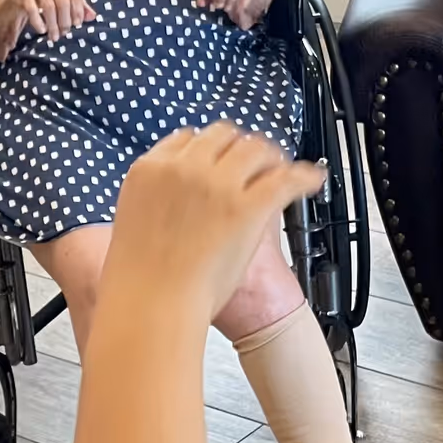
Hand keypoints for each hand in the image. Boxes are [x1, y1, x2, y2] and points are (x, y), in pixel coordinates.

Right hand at [8, 0, 95, 40]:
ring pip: (49, 7)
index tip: (77, 24)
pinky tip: (42, 30)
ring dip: (53, 25)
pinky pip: (33, 9)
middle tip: (65, 33)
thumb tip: (93, 16)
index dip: (78, 10)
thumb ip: (78, 5)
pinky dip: (38, 22)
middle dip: (65, 20)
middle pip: (63, 1)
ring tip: (54, 37)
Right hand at [103, 124, 321, 326]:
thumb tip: (170, 196)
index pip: (186, 139)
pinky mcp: (246, 206)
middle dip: (239, 147)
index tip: (218, 158)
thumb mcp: (131, 223)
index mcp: (150, 170)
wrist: (153, 306)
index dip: (207, 149)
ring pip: (253, 149)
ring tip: (279, 168)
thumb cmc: (141, 279)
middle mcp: (183, 168)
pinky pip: (284, 179)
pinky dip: (303, 177)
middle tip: (253, 161)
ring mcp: (216, 184)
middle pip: (222, 137)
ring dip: (269, 157)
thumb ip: (153, 199)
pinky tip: (310, 180)